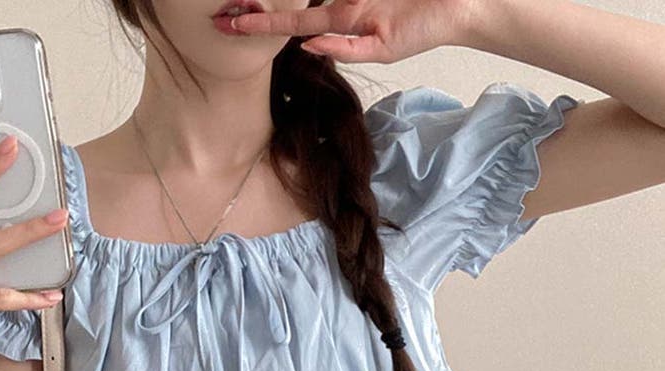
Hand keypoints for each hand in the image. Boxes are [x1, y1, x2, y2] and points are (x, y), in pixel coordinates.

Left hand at [229, 0, 478, 64]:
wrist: (459, 4)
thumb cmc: (421, 28)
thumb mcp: (380, 48)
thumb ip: (344, 48)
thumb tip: (307, 44)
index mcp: (340, 20)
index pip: (292, 23)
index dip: (260, 24)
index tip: (229, 24)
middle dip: (261, 3)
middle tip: (229, 4)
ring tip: (266, 0)